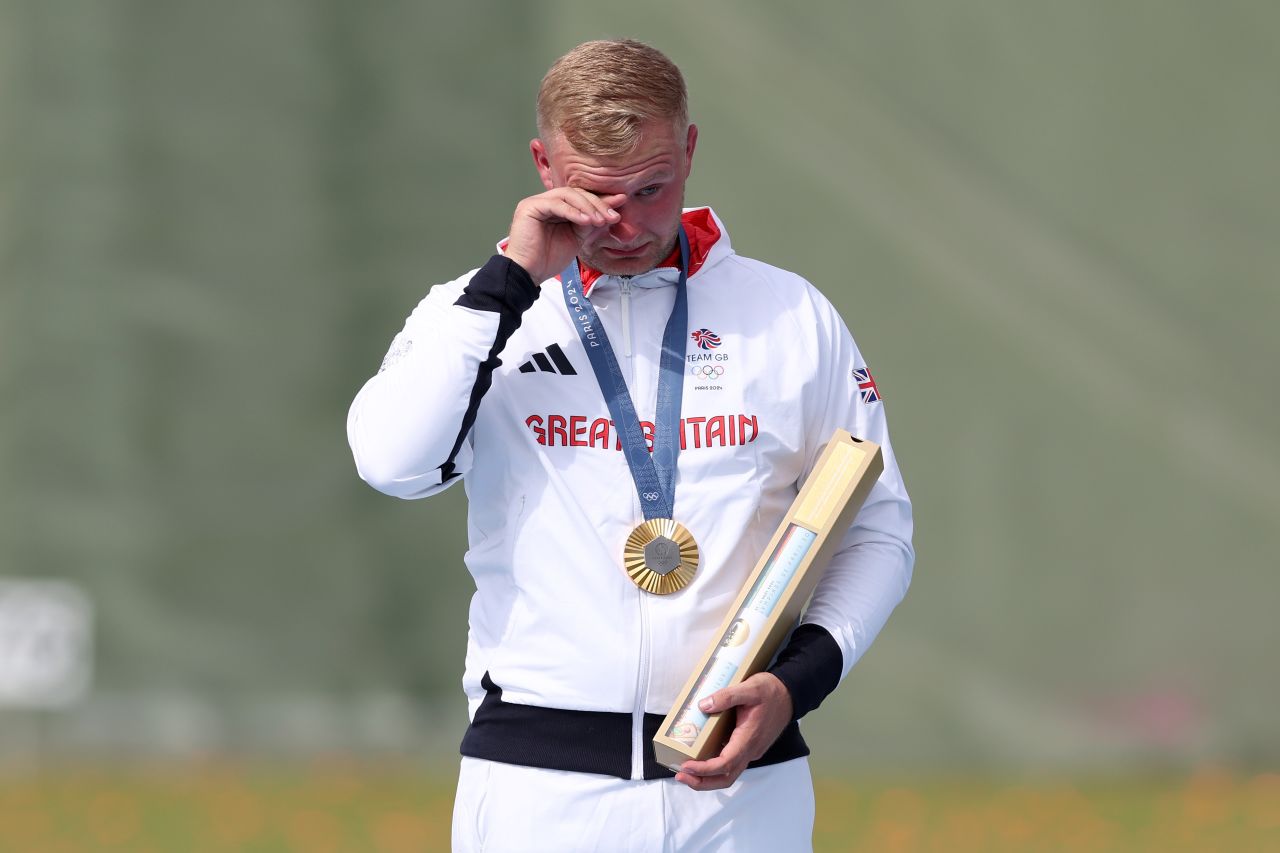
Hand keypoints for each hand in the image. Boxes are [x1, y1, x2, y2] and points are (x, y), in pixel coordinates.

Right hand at [504, 188, 624, 282]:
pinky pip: (556, 204)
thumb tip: (609, 213)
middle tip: (612, 216)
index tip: (621, 201)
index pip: (582, 198)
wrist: (530, 274)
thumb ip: (589, 224)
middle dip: (597, 203)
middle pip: (576, 193)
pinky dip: (573, 211)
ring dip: (587, 207)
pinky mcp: (530, 207)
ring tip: (600, 220)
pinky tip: (586, 221)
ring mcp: (537, 202)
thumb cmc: (549, 259)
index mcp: (557, 208)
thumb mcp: (577, 239)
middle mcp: (547, 201)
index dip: (601, 199)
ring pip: (568, 195)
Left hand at [674, 672, 793, 790]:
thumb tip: (703, 706)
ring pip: (729, 773)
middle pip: (726, 778)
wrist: (791, 695)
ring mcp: (751, 750)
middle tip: (680, 775)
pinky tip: (701, 757)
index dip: (704, 769)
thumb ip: (727, 696)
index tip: (686, 765)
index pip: (725, 764)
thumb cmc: (771, 692)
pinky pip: (731, 763)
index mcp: (748, 739)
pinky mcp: (749, 746)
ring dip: (707, 777)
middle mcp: (750, 750)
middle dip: (702, 782)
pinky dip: (714, 767)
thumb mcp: (750, 687)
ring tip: (686, 771)